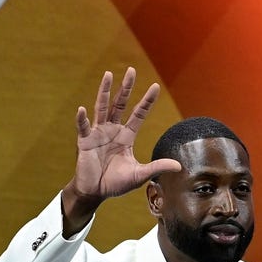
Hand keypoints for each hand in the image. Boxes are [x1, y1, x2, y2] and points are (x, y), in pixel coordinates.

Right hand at [62, 68, 180, 234]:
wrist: (95, 192)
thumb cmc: (115, 183)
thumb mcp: (139, 175)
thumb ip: (157, 167)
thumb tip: (179, 166)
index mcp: (126, 136)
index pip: (138, 114)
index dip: (147, 101)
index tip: (155, 86)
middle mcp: (112, 130)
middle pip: (120, 104)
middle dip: (126, 87)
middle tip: (132, 70)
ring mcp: (97, 134)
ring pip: (102, 108)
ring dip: (104, 91)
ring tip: (108, 75)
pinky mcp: (84, 141)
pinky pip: (83, 128)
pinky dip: (82, 119)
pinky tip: (83, 109)